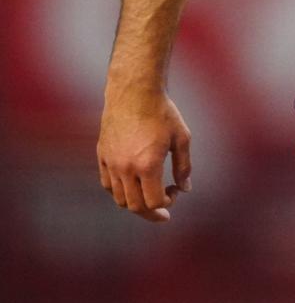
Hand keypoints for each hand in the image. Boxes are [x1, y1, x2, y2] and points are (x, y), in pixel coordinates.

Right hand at [97, 87, 191, 223]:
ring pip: (119, 198)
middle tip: (164, 208)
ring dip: (135, 202)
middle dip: (151, 212)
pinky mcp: (102, 154)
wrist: (134, 91)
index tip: (175, 192)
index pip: (153, 202)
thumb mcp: (182, 138)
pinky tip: (133, 183)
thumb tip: (185, 188)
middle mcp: (126, 168)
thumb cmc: (162, 112)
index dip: (167, 203)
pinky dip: (120, 190)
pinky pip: (108, 184)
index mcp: (147, 165)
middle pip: (135, 206)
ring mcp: (111, 162)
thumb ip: (184, 166)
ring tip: (148, 194)